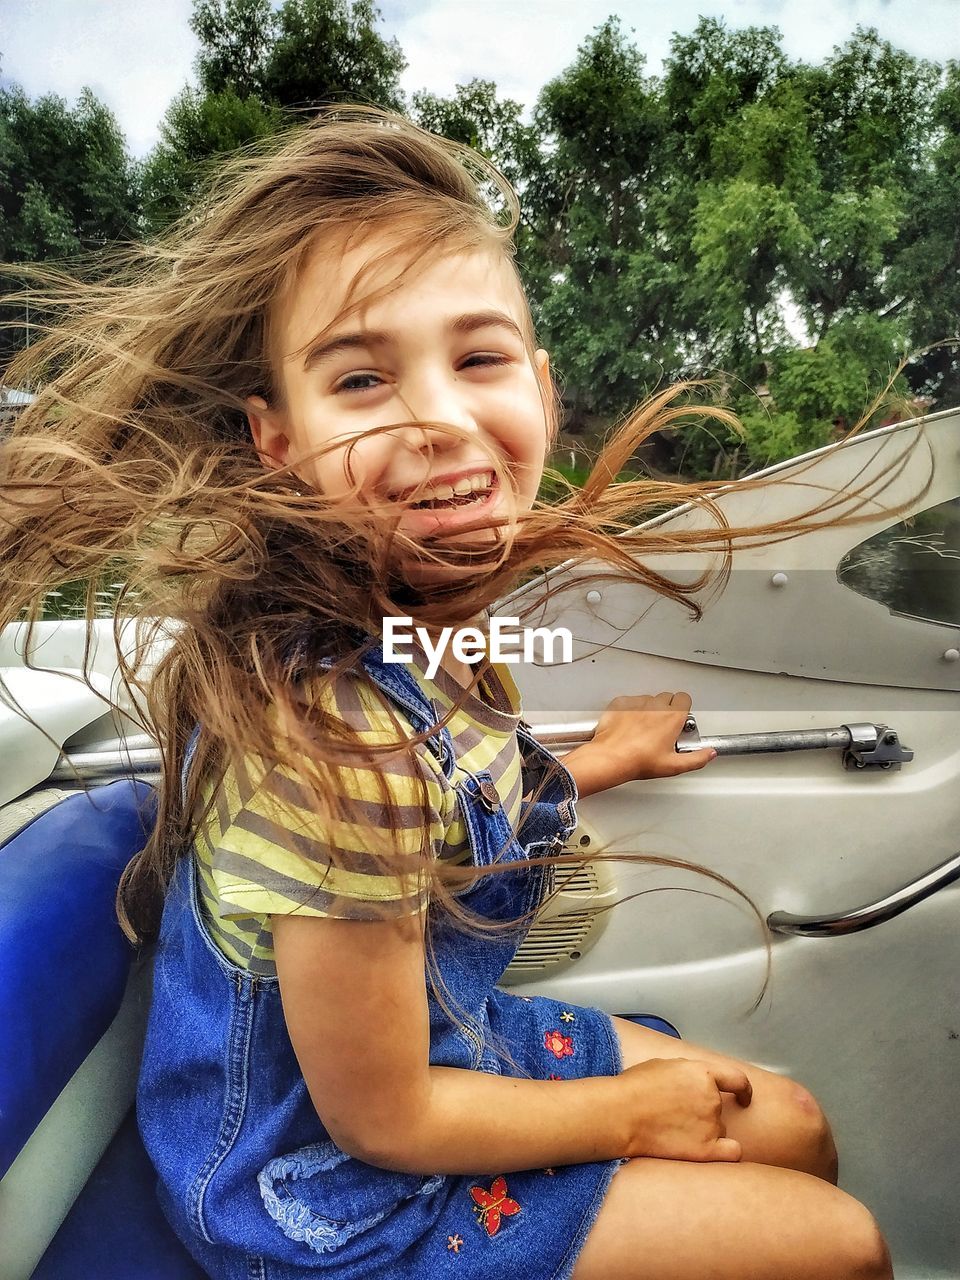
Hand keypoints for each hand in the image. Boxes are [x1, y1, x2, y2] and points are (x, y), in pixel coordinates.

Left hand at [561, 691, 715, 796]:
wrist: (610, 757)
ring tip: (643, 729)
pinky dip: (630, 710)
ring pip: (648, 699)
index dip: (683, 708)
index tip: (680, 719)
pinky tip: (628, 725)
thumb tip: (709, 753)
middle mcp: (656, 706)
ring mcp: (636, 702)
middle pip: (667, 697)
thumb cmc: (638, 761)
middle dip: (667, 709)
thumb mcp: (674, 766)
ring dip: (648, 709)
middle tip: (662, 727)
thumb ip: (697, 758)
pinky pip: (629, 701)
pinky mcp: (620, 703)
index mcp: (672, 717)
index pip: (685, 698)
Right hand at [616, 1057, 751, 1162]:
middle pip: (719, 1108)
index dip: (743, 1089)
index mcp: (702, 1073)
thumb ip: (688, 1072)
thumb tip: (695, 1080)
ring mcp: (710, 1125)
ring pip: (717, 1130)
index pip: (736, 1079)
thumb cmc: (634, 1088)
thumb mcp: (663, 1065)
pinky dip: (726, 1152)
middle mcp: (711, 1099)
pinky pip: (731, 1152)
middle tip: (676, 1116)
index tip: (743, 1096)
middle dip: (703, 1112)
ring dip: (703, 1131)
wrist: (620, 1114)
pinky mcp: (705, 1150)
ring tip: (672, 1131)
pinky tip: (712, 1151)